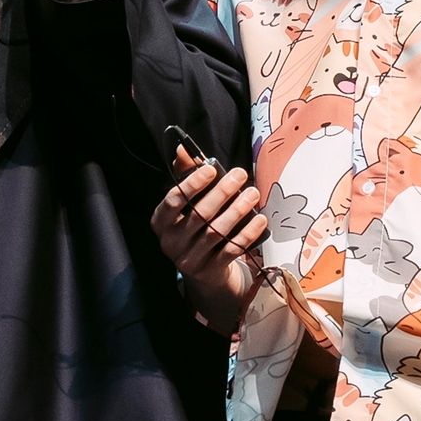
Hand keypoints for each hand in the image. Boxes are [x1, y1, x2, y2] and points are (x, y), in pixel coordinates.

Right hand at [150, 152, 266, 333]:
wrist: (203, 270)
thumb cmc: (194, 226)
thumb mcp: (186, 204)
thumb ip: (185, 175)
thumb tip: (183, 149)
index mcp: (161, 222)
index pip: (173, 201)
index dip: (192, 184)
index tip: (212, 169)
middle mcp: (171, 242)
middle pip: (199, 215)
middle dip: (222, 192)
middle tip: (241, 174)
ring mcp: (189, 259)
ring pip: (216, 232)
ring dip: (237, 210)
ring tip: (253, 193)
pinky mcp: (209, 271)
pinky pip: (231, 250)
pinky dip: (247, 233)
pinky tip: (260, 219)